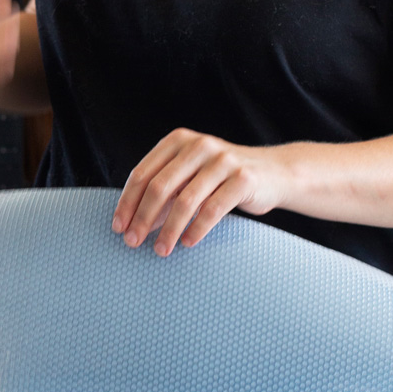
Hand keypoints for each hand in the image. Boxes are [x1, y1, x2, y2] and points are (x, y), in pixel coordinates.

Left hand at [113, 128, 291, 256]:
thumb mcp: (190, 177)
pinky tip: (187, 243)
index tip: (118, 227)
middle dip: (142, 218)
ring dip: (169, 230)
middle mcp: (198, 146)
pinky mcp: (243, 178)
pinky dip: (196, 229)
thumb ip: (165, 193)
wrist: (274, 173)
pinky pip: (213, 209)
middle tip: (133, 242)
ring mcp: (222, 160)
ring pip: (185, 201)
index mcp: (178, 141)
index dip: (127, 202)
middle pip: (159, 187)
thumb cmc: (223, 178)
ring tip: (161, 250)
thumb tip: (134, 223)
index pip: (143, 174)